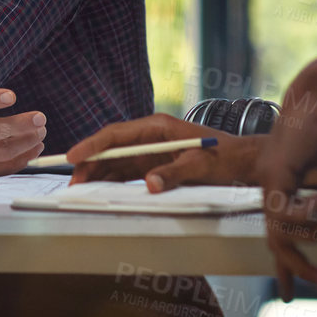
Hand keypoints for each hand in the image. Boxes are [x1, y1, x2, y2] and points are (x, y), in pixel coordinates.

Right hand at [66, 113, 260, 187]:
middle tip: (74, 181)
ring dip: (98, 173)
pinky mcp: (154, 164)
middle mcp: (150, 136)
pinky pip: (127, 171)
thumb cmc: (225, 158)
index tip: (74, 155)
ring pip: (116, 160)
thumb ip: (175, 173)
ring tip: (81, 187)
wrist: (243, 163)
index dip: (93, 145)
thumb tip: (149, 184)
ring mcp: (151, 151)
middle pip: (111, 147)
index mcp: (157, 127)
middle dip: (90, 162)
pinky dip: (112, 180)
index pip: (116, 134)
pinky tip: (101, 189)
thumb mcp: (201, 165)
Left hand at [257, 60, 316, 300]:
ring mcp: (270, 179)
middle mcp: (271, 185)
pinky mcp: (276, 171)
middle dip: (297, 268)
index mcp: (283, 185)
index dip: (286, 263)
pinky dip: (305, 218)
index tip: (289, 291)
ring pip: (278, 232)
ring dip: (309, 234)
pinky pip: (283, 213)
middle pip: (276, 241)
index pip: (279, 232)